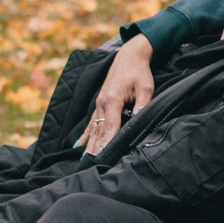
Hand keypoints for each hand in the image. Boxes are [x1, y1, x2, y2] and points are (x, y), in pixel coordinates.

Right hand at [81, 36, 156, 154]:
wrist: (129, 57)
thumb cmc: (139, 72)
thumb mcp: (145, 87)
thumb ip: (142, 104)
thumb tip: (138, 119)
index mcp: (113, 99)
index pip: (110, 125)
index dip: (107, 141)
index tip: (102, 154)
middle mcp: (102, 103)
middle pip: (98, 130)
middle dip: (95, 148)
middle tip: (90, 165)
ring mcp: (99, 103)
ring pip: (93, 129)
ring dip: (89, 145)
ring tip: (84, 160)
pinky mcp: (99, 104)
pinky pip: (90, 123)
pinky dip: (84, 135)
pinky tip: (78, 146)